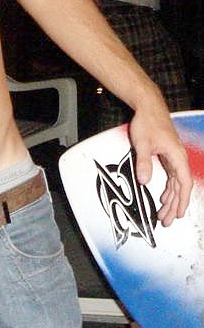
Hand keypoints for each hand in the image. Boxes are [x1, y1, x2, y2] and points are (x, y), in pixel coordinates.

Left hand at [129, 103, 192, 226]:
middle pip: (180, 187)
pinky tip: (163, 197)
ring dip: (171, 199)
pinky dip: (168, 188)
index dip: (182, 200)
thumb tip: (144, 181)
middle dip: (174, 205)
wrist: (148, 106)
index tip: (178, 213)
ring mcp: (173, 157)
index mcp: (177, 156)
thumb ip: (144, 162)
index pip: (184, 183)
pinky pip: (172, 176)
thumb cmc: (147, 122)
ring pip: (176, 183)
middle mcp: (178, 158)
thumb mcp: (143, 143)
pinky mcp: (167, 154)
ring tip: (164, 214)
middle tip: (167, 221)